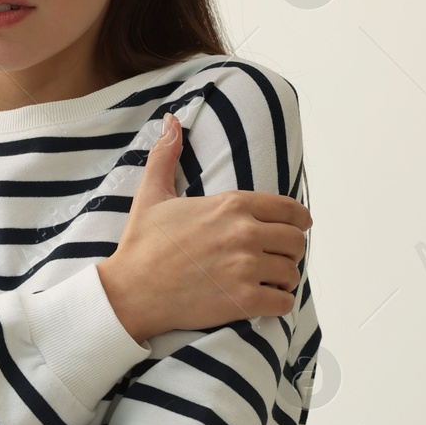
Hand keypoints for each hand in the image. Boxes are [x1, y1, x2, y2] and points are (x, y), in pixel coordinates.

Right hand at [99, 112, 312, 341]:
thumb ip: (166, 156)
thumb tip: (171, 121)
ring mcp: (245, 268)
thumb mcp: (152, 195)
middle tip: (272, 259)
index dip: (296, 221)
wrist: (129, 291)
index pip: (291, 210)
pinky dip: (277, 303)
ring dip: (283, 279)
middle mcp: (243, 234)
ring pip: (292, 273)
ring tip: (265, 281)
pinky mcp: (243, 301)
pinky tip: (261, 300)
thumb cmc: (141, 245)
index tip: (291, 230)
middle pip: (297, 241)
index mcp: (230, 206)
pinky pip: (283, 302)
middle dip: (288, 251)